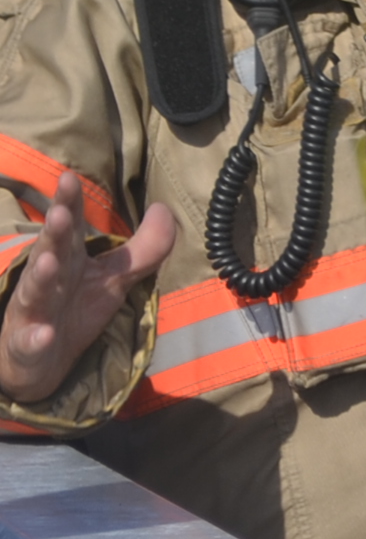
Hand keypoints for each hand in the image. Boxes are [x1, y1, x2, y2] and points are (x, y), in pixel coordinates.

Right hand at [0, 174, 175, 402]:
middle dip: (53, 232)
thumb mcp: (114, 277)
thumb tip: (163, 208)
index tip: (69, 177)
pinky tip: (42, 334)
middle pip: (50, 251)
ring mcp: (34, 312)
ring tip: (48, 261)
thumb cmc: (76, 308)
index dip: (69, 202)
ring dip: (41, 276)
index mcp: (69, 259)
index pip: (69, 226)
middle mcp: (48, 280)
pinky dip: (35, 338)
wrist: (41, 362)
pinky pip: (30, 342)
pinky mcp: (28, 345)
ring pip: (35, 291)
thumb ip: (144, 247)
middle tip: (59, 213)